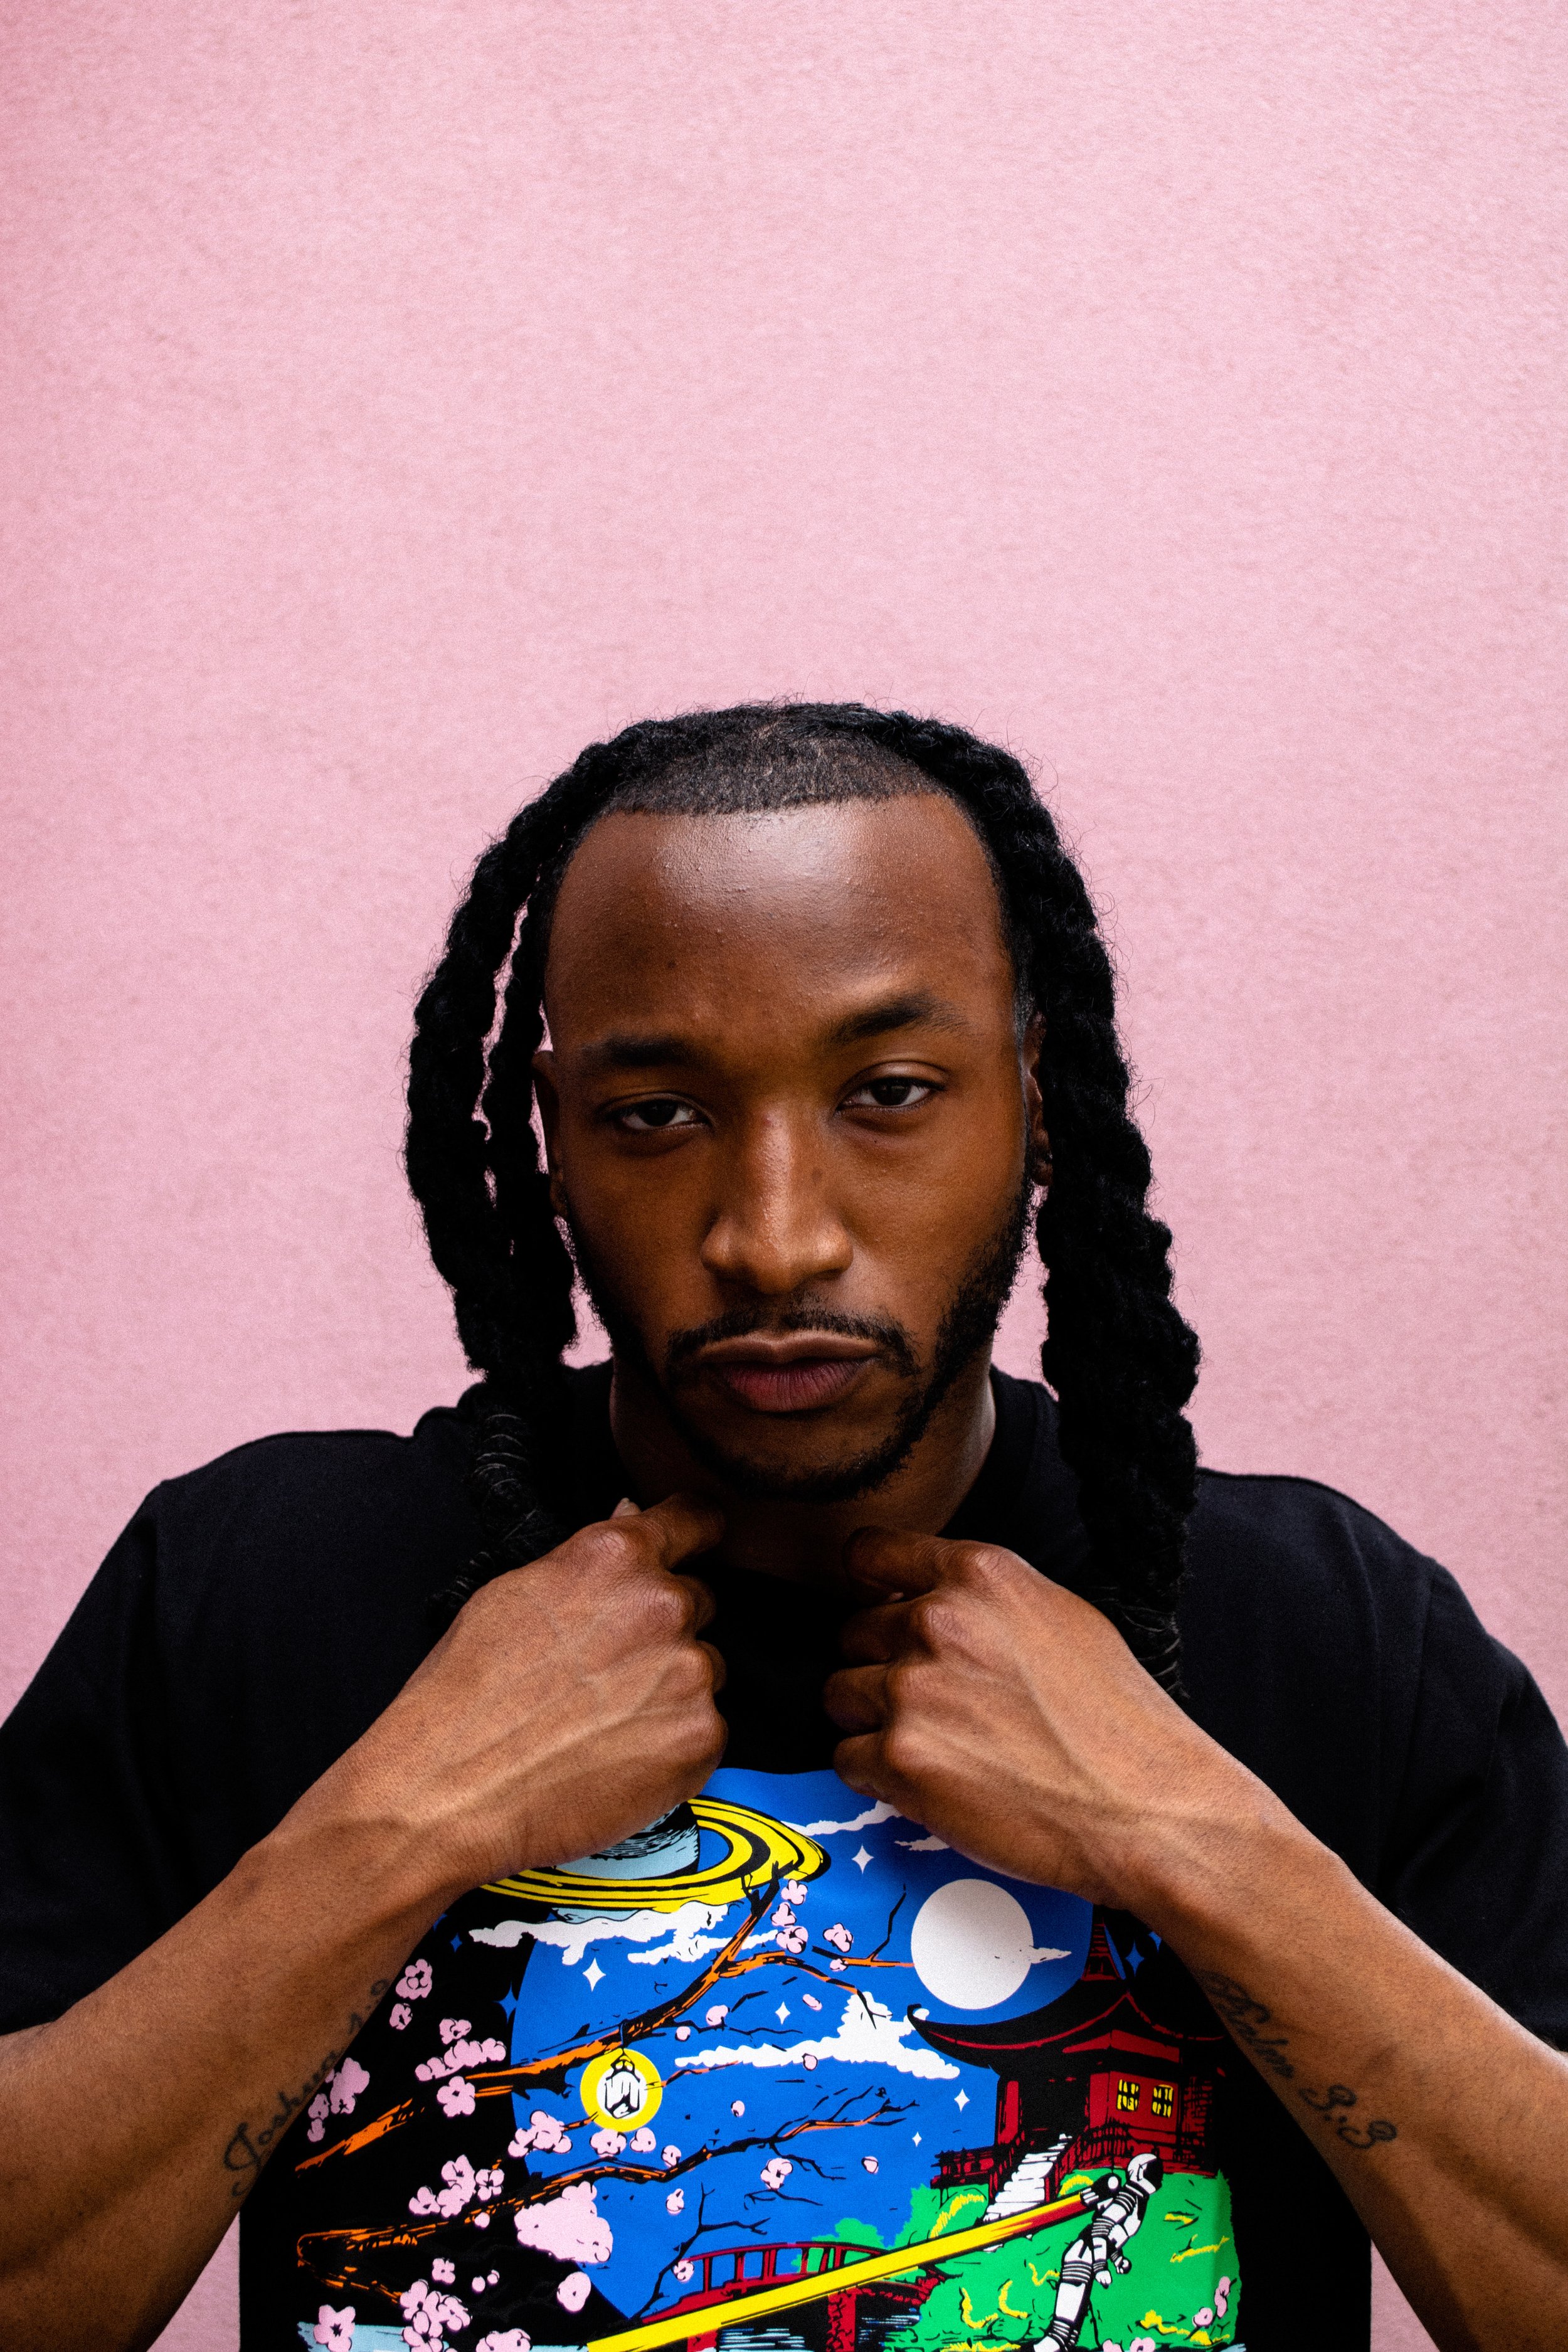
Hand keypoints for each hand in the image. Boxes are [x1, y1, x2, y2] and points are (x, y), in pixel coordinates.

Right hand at [303, 1494, 727, 1904]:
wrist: (449, 1792)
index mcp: (614, 1556)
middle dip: (665, 1629)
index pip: (695, 1520)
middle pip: (698, 1601)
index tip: (699, 1548)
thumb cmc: (465, 1696)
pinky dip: (674, 1742)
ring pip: (704, 1667)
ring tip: (603, 1721)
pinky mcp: (700, 1736)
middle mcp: (662, 1604)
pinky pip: (706, 1727)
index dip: (697, 1536)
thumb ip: (587, 1558)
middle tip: (608, 1670)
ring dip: (671, 1687)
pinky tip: (618, 1755)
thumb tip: (630, 1516)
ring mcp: (688, 1672)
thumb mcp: (513, 1595)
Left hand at [822, 1527, 1273, 1917]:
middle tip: (932, 1703)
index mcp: (981, 1575)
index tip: (874, 1604)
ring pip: (840, 1696)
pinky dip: (877, 1776)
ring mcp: (913, 1690)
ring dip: (874, 1722)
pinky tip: (931, 1782)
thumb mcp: (1062, 1617)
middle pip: (853, 1632)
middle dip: (882, 1666)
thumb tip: (929, 1600)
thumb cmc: (1119, 1725)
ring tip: (935, 1746)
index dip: (870, 1585)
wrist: (1148, 1809)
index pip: (871, 1551)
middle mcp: (938, 1621)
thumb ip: (985, 1601)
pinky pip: (846, 1760)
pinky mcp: (900, 1759)